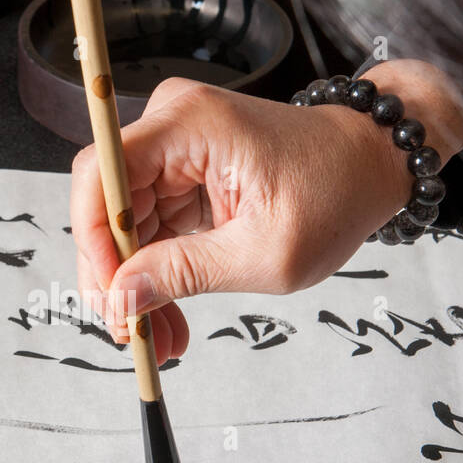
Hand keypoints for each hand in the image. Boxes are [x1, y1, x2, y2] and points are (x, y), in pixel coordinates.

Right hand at [69, 59, 462, 362]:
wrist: (371, 163)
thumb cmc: (334, 194)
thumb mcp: (265, 253)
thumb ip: (185, 274)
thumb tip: (121, 299)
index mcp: (189, 125)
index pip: (100, 174)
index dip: (92, 241)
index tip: (110, 299)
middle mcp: (171, 124)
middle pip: (104, 205)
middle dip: (115, 277)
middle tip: (132, 336)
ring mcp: (173, 147)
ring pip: (123, 224)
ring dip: (135, 284)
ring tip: (159, 338)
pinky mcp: (181, 171)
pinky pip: (148, 225)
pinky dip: (155, 272)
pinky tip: (168, 314)